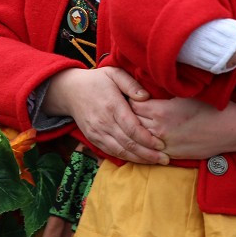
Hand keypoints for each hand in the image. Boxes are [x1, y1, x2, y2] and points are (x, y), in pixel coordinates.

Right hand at [44, 67, 167, 164]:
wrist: (70, 91)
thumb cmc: (97, 80)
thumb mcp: (114, 73)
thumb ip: (131, 84)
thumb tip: (146, 97)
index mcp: (112, 106)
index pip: (132, 128)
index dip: (148, 139)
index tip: (162, 144)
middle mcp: (104, 122)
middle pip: (128, 143)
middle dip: (148, 154)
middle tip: (165, 159)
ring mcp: (97, 132)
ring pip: (120, 151)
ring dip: (139, 159)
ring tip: (156, 162)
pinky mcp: (93, 138)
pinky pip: (111, 152)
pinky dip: (126, 157)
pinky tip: (139, 159)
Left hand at [129, 98, 235, 158]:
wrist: (229, 129)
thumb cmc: (209, 107)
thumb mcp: (183, 94)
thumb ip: (162, 92)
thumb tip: (144, 86)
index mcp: (160, 111)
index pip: (132, 104)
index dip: (130, 98)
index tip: (130, 94)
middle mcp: (159, 130)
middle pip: (131, 121)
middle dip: (128, 114)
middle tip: (128, 107)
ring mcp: (164, 145)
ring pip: (139, 138)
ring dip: (136, 130)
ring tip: (134, 121)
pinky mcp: (170, 155)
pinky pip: (149, 151)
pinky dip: (144, 143)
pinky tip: (143, 137)